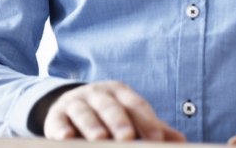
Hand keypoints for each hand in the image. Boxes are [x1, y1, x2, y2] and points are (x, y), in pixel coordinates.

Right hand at [43, 80, 185, 141]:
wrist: (69, 107)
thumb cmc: (108, 116)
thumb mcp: (130, 118)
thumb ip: (153, 129)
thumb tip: (181, 141)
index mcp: (119, 92)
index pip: (135, 105)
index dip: (147, 121)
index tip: (157, 139)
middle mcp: (96, 94)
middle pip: (109, 106)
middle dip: (119, 121)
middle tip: (127, 137)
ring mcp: (74, 103)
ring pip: (83, 112)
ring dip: (92, 126)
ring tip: (100, 139)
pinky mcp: (55, 116)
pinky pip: (57, 121)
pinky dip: (61, 129)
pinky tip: (66, 137)